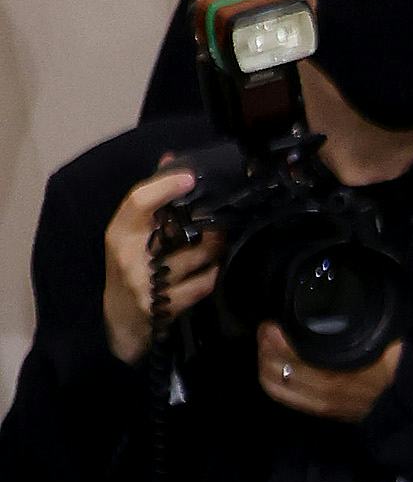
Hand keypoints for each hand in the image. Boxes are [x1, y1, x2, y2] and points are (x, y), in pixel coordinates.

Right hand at [103, 167, 218, 365]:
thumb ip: (150, 200)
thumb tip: (172, 160)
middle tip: (222, 211)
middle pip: (175, 228)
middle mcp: (131, 256)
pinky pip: (202, 284)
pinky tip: (219, 265)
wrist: (120, 321)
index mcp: (119, 233)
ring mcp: (149, 283)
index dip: (166, 185)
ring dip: (216, 245)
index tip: (190, 177)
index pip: (139, 201)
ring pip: (195, 257)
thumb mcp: (128, 235)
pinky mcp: (167, 305)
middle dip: (204, 219)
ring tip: (224, 236)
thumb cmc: (127, 270)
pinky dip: (214, 272)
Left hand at [254, 320, 402, 428]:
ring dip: (264, 363)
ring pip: (274, 384)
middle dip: (265, 348)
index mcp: (339, 374)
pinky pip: (282, 396)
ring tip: (266, 345)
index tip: (273, 323)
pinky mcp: (317, 410)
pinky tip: (272, 364)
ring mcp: (320, 404)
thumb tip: (347, 302)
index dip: (276, 340)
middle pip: (278, 370)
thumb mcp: (381, 341)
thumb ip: (361, 325)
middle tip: (266, 329)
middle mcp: (325, 392)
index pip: (293, 358)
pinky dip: (271, 379)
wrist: (401, 402)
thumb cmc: (391, 366)